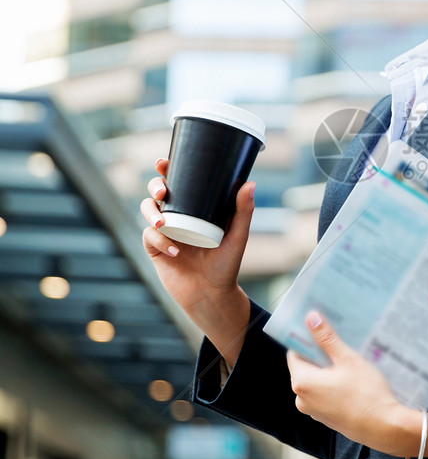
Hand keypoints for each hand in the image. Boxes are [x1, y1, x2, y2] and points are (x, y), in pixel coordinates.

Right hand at [140, 157, 253, 320]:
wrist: (212, 295)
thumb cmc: (226, 265)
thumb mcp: (238, 237)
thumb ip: (243, 212)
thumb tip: (249, 183)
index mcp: (194, 208)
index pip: (178, 183)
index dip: (166, 169)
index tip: (163, 162)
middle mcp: (177, 216)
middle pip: (156, 193)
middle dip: (154, 187)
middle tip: (162, 193)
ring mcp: (164, 232)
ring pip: (146, 211)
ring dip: (150, 213)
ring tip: (163, 224)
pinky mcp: (155, 249)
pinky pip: (148, 237)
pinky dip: (158, 240)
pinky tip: (174, 250)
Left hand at [288, 313, 427, 457]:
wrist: (385, 428)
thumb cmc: (367, 394)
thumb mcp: (348, 360)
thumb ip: (327, 338)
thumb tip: (311, 318)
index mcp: (302, 382)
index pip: (295, 352)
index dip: (307, 339)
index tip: (320, 329)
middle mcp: (302, 399)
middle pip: (306, 367)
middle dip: (321, 354)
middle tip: (340, 342)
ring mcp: (314, 411)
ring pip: (316, 381)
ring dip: (329, 370)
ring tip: (349, 361)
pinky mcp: (326, 418)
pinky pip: (324, 394)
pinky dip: (333, 385)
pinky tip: (352, 380)